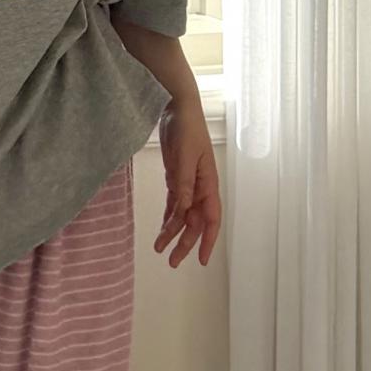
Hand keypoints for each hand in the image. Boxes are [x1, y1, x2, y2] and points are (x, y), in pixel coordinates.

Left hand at [153, 94, 221, 269]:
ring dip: (173, 232)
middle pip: (195, 223)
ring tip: (159, 248)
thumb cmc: (187, 130)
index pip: (211, 220)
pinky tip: (163, 229)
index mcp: (208, 184)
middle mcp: (200, 188)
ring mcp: (188, 184)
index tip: (203, 261)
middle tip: (171, 261)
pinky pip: (174, 203)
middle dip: (185, 243)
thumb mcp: (183, 158)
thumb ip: (183, 185)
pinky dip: (169, 217)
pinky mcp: (176, 177)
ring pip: (183, 216)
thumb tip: (183, 212)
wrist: (179, 109)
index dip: (208, 241)